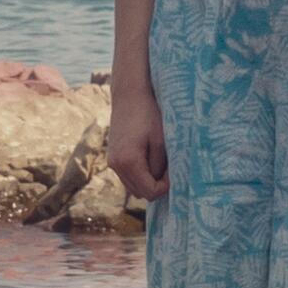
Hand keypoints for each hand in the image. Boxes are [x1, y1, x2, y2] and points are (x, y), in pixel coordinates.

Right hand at [107, 86, 168, 205]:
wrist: (129, 95)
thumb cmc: (149, 114)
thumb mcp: (161, 141)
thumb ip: (161, 166)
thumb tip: (163, 183)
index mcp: (128, 162)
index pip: (149, 191)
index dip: (165, 188)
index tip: (175, 175)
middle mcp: (116, 165)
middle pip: (140, 193)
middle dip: (156, 187)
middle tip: (170, 171)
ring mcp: (112, 162)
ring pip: (133, 187)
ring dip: (147, 182)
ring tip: (161, 165)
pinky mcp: (112, 157)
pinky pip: (128, 177)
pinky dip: (139, 175)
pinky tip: (150, 159)